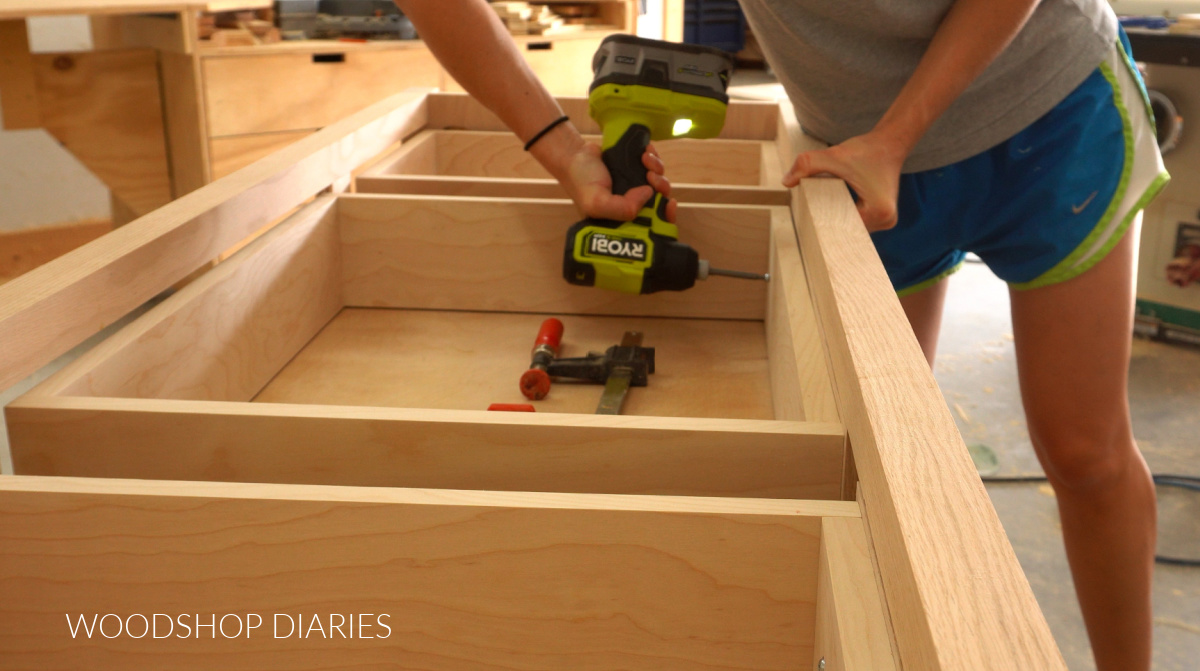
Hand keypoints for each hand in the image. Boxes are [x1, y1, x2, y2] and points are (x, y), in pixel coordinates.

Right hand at [561, 141, 677, 222]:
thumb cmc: (581, 183)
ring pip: (660, 184)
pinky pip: (655, 168)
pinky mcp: (636, 172)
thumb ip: (622, 208)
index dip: (665, 218)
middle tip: (651, 177)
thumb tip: (648, 194)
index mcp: (623, 221)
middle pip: (660, 203)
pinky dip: (654, 159)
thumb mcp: (597, 203)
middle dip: (661, 188)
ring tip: (645, 160)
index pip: (652, 227)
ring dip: (657, 170)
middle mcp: (631, 207)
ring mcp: (635, 189)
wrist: (575, 155)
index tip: (668, 204)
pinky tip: (645, 152)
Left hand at [782, 132, 906, 231]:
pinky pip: (859, 223)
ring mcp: (886, 220)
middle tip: (810, 221)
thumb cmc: (865, 150)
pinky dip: (846, 217)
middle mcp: (886, 220)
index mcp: (879, 211)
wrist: (889, 143)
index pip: (845, 229)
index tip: (808, 226)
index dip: (824, 225)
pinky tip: (833, 213)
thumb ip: (808, 164)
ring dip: (839, 221)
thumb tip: (786, 181)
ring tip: (821, 217)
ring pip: (854, 229)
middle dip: (831, 224)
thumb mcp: (834, 155)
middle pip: (850, 232)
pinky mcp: (883, 216)